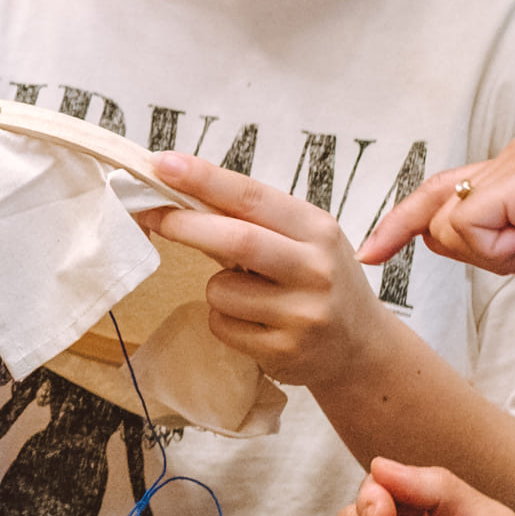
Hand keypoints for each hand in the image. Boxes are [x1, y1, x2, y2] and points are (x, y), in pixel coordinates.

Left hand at [139, 152, 391, 390]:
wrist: (362, 347)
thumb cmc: (318, 280)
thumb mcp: (301, 241)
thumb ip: (249, 220)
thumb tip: (176, 195)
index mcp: (317, 229)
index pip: (252, 196)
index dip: (203, 179)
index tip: (162, 164)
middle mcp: (316, 268)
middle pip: (236, 239)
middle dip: (185, 224)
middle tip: (152, 214)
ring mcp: (303, 313)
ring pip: (220, 289)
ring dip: (215, 287)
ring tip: (247, 294)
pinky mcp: (285, 351)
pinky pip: (222, 325)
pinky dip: (222, 319)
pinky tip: (254, 323)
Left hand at [359, 134, 514, 302]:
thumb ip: (498, 234)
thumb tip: (440, 235)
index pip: (453, 188)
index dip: (408, 218)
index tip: (374, 248)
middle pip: (438, 197)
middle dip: (405, 229)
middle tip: (375, 254)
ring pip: (452, 220)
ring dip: (491, 255)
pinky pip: (470, 227)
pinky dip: (499, 252)